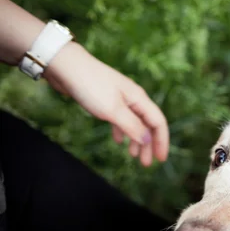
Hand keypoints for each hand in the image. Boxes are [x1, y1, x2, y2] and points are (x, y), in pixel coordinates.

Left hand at [43, 42, 168, 166]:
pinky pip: (121, 119)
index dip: (162, 141)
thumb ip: (132, 126)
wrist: (66, 66)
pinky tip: (118, 141)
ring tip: (133, 156)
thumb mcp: (113, 110)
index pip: (158, 122)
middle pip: (148, 124)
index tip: (161, 160)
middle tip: (146, 164)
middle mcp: (133, 99)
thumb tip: (147, 139)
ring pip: (134, 123)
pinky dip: (122, 131)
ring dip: (136, 140)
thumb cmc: (91, 86)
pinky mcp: (106, 100)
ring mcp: (120, 99)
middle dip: (149, 145)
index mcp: (139, 99)